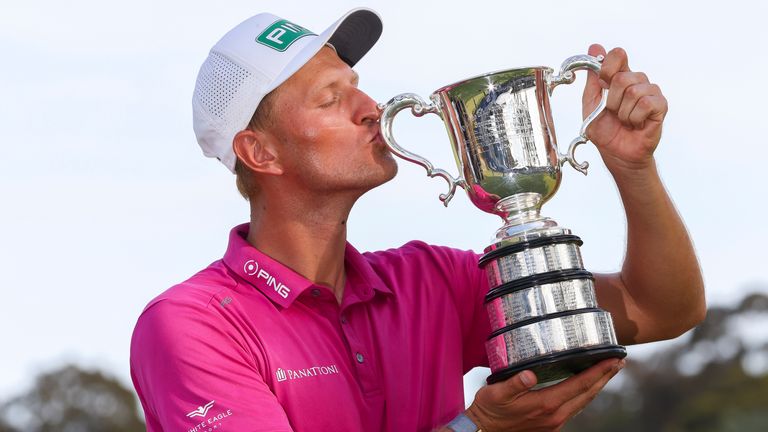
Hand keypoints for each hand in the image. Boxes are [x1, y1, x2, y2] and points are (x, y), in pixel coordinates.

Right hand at [465, 358, 624, 431]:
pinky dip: (584, 395)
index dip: (598, 372)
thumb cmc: (489, 410)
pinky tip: (584, 388)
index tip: (613, 360)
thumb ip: (515, 383)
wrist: (483, 431)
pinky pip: (574, 408)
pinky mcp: (550, 425)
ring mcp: (554, 422)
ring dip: (597, 386)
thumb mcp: (497, 393)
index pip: (580, 385)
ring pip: (583, 402)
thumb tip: (530, 374)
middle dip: (604, 377)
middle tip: (618, 362)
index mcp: (546, 405)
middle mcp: (555, 415)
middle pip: (588, 394)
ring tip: (607, 372)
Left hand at [582, 44, 667, 173]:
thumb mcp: (590, 103)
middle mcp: (637, 81)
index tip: (603, 84)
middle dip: (612, 101)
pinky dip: (635, 117)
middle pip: (623, 76)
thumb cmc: (605, 130)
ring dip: (623, 112)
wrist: (617, 154)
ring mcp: (651, 92)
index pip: (617, 55)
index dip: (607, 67)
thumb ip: (593, 78)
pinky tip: (636, 124)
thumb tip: (594, 47)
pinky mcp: (661, 105)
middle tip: (614, 113)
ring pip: (634, 91)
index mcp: (620, 77)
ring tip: (625, 120)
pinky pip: (646, 103)